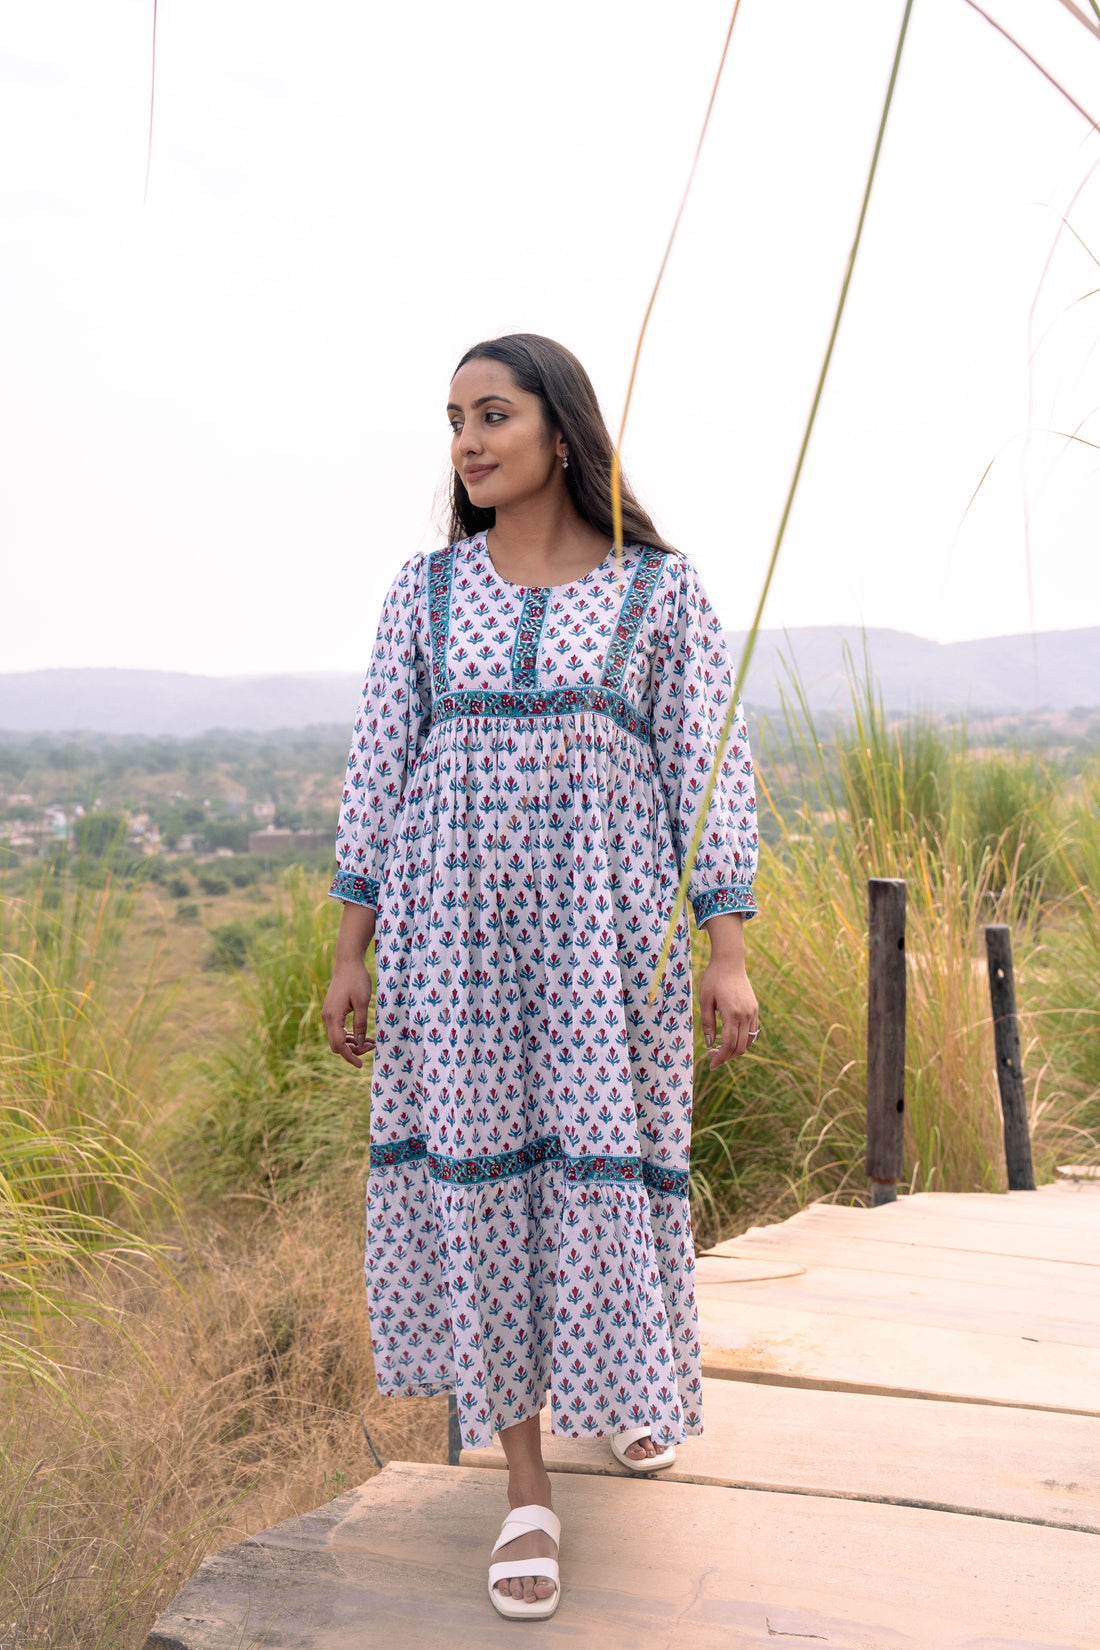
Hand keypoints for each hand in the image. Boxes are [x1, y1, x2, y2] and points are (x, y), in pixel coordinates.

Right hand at [322, 960, 375, 1068]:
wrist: (347, 963)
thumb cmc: (357, 980)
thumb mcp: (363, 1003)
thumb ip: (360, 1024)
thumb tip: (358, 1043)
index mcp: (333, 1016)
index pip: (338, 1045)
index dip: (350, 1057)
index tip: (361, 1065)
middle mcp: (327, 1017)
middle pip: (336, 1044)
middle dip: (353, 1050)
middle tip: (371, 1045)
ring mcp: (328, 1014)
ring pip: (337, 1038)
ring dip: (352, 1043)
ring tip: (370, 1041)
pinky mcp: (332, 1011)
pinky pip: (338, 1030)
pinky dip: (348, 1035)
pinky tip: (362, 1034)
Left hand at [698, 915, 758, 1066]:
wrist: (730, 962)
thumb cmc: (713, 979)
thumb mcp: (704, 1000)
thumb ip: (707, 1023)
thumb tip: (709, 1044)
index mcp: (732, 1013)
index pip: (728, 1044)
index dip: (721, 1058)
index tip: (711, 1065)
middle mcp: (745, 1015)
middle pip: (740, 1047)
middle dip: (726, 1057)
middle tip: (712, 1057)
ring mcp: (752, 1012)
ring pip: (748, 1042)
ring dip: (735, 1050)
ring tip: (720, 1049)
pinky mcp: (755, 1009)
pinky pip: (753, 1032)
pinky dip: (743, 1040)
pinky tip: (731, 1039)